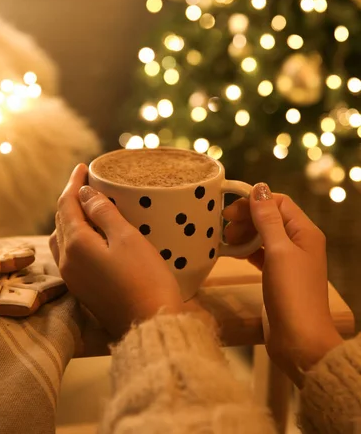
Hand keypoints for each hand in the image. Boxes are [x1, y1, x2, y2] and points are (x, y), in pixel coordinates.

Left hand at [50, 164, 185, 339]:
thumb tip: (84, 193)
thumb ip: (103, 213)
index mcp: (76, 244)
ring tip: (88, 206)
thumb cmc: (145, 279)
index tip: (83, 167)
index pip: (67, 204)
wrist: (151, 326)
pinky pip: (70, 254)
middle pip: (61, 221)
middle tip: (87, 183)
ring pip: (63, 239)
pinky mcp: (83, 290)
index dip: (74, 183)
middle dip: (72, 199)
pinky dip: (76, 237)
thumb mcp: (127, 238)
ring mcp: (73, 278)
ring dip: (71, 218)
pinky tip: (91, 235)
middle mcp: (67, 261)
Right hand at [223, 183, 342, 384]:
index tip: (229, 210)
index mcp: (305, 232)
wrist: (299, 341)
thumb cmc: (291, 293)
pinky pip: (259, 254)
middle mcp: (299, 243)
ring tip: (224, 239)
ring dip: (244, 233)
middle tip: (223, 225)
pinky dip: (245, 250)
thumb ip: (267, 219)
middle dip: (247, 217)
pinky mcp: (277, 276)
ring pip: (263, 236)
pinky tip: (230, 252)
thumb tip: (259, 187)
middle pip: (270, 217)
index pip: (279, 203)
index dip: (254, 202)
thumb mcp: (278, 252)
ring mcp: (288, 260)